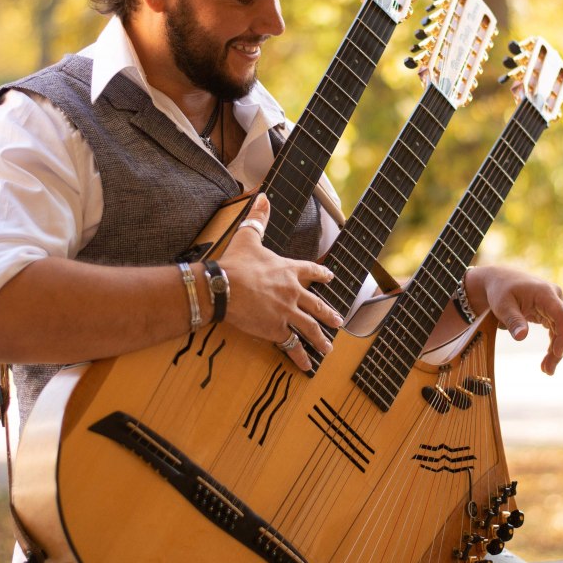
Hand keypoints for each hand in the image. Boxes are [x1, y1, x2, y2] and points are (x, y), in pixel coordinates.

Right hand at [218, 193, 341, 370]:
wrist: (223, 287)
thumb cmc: (235, 263)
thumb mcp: (248, 236)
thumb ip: (258, 217)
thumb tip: (263, 195)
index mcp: (289, 270)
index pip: (312, 272)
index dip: (322, 275)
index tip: (331, 278)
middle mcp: (293, 292)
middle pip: (316, 305)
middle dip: (328, 314)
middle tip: (338, 321)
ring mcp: (287, 312)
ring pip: (310, 327)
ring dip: (320, 338)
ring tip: (328, 347)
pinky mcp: (276, 329)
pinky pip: (292, 344)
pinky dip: (300, 356)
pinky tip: (307, 366)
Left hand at [465, 265, 562, 374]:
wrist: (498, 281)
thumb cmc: (500, 291)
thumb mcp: (502, 305)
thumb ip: (513, 320)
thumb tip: (521, 338)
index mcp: (545, 293)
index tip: (556, 353)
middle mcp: (554, 297)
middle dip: (558, 349)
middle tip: (548, 370)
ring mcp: (554, 304)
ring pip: (561, 331)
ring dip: (555, 350)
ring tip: (546, 370)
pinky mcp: (550, 312)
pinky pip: (555, 331)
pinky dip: (552, 345)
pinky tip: (547, 360)